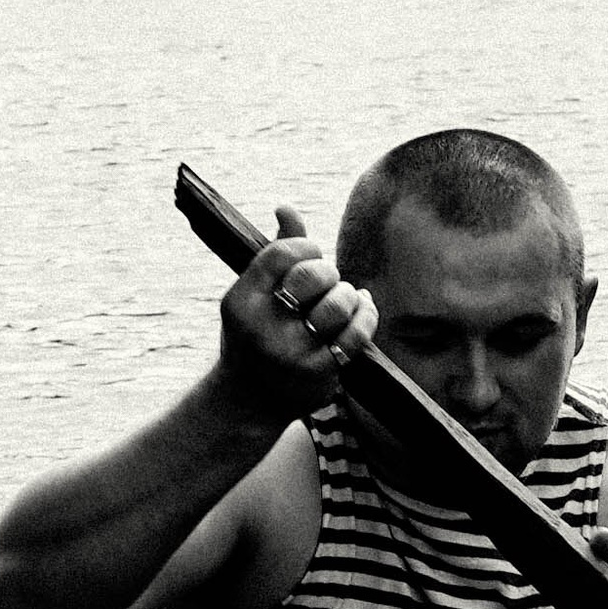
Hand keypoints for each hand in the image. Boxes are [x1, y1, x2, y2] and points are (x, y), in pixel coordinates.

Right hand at [217, 205, 379, 422]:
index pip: (283, 253)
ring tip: (343, 298)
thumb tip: (286, 207)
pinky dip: (366, 314)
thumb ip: (274, 253)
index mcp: (241, 302)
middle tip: (326, 282)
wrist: (248, 401)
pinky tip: (362, 308)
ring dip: (348, 295)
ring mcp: (293, 353)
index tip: (309, 256)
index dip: (305, 246)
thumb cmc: (253, 335)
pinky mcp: (320, 372)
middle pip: (314, 276)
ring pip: (339, 304)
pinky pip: (357, 333)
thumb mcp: (252, 296)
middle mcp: (264, 328)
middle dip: (328, 272)